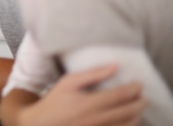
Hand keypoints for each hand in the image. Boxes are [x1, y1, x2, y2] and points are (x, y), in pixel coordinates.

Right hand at [14, 65, 145, 125]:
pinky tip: (128, 120)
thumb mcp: (68, 82)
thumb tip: (114, 66)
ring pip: (128, 125)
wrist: (42, 123)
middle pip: (129, 111)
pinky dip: (128, 125)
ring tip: (138, 108)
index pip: (121, 95)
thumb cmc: (54, 101)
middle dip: (140, 103)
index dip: (134, 89)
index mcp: (90, 103)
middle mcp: (97, 119)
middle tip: (143, 96)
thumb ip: (92, 74)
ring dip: (137, 115)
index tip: (139, 83)